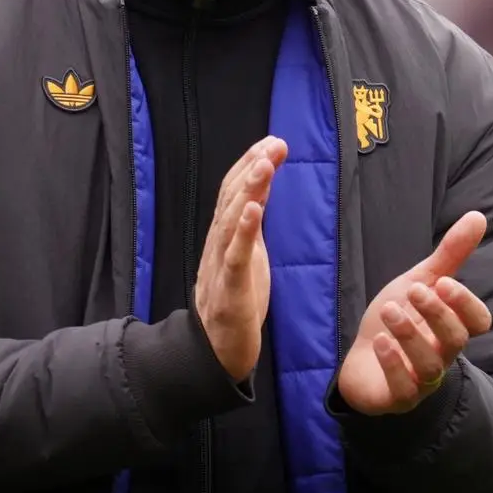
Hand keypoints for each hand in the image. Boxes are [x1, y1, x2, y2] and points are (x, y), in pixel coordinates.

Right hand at [194, 135, 287, 382]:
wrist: (217, 351)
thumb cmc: (235, 300)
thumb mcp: (249, 255)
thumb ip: (252, 224)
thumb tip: (261, 191)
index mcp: (224, 236)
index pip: (234, 191)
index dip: (251, 164)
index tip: (273, 141)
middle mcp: (218, 244)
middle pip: (232, 198)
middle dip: (253, 168)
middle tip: (275, 144)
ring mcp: (221, 266)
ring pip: (232, 221)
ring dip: (249, 190)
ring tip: (264, 165)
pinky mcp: (230, 290)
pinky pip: (235, 257)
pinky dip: (244, 232)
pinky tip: (254, 210)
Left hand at [337, 211, 492, 414]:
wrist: (360, 357)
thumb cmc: (398, 318)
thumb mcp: (420, 280)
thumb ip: (450, 254)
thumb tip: (478, 216)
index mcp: (450, 327)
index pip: (478, 322)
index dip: (466, 304)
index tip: (444, 283)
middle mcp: (442, 355)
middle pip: (456, 341)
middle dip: (437, 314)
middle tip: (413, 290)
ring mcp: (420, 381)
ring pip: (430, 367)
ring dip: (410, 336)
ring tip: (390, 310)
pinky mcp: (396, 398)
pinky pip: (403, 391)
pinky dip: (393, 365)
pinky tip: (380, 343)